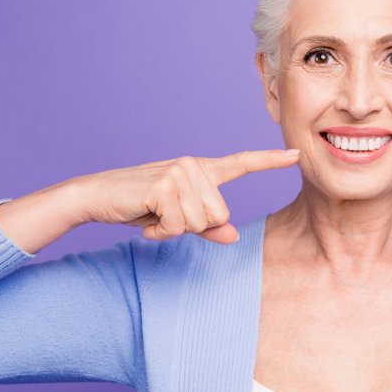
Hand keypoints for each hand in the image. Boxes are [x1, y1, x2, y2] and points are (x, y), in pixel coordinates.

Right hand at [73, 149, 299, 243]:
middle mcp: (194, 165)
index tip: (297, 155)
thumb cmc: (139, 207)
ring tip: (153, 214)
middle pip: (219, 215)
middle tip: (164, 215)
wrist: (95, 197)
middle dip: (191, 226)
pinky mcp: (164, 185)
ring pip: (201, 222)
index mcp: (201, 170)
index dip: (270, 160)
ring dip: (174, 229)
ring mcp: (180, 172)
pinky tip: (146, 219)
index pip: (242, 163)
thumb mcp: (178, 218)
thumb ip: (208, 227)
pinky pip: (179, 227)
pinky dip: (160, 232)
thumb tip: (234, 237)